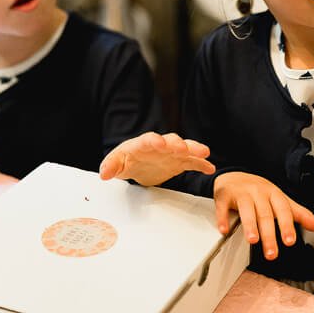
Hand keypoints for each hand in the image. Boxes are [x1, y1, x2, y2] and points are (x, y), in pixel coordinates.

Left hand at [98, 132, 215, 185]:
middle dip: (177, 144)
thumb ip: (110, 166)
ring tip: (204, 152)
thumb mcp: (116, 163)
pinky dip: (201, 164)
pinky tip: (209, 167)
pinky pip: (192, 162)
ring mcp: (171, 153)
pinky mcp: (179, 162)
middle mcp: (160, 145)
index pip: (148, 140)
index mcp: (142, 144)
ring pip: (185, 148)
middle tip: (183, 148)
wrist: (138, 165)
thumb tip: (104, 174)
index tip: (159, 143)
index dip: (154, 141)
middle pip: (170, 141)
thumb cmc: (127, 160)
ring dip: (194, 149)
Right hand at [213, 172, 313, 260]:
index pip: (283, 211)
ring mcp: (241, 193)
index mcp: (274, 194)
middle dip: (268, 234)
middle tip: (271, 253)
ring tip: (252, 240)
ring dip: (249, 225)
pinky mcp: (224, 196)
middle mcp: (258, 192)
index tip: (290, 241)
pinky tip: (225, 230)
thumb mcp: (281, 200)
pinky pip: (223, 207)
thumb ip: (299, 214)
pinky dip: (223, 219)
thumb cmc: (259, 192)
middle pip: (264, 214)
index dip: (286, 226)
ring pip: (246, 210)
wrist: (234, 175)